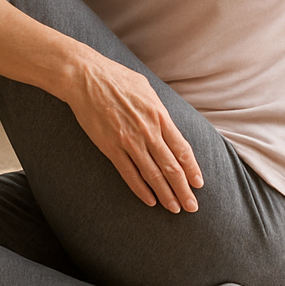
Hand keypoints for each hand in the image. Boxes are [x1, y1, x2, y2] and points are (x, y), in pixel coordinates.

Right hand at [65, 52, 202, 212]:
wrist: (86, 77)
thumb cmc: (117, 78)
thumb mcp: (147, 89)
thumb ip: (159, 109)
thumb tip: (168, 123)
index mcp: (159, 115)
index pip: (182, 149)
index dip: (191, 169)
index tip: (198, 184)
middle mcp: (148, 131)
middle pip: (171, 167)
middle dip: (183, 189)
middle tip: (191, 207)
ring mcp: (129, 141)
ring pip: (152, 174)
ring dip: (165, 194)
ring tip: (174, 208)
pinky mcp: (110, 148)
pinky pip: (129, 174)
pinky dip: (140, 189)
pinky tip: (150, 201)